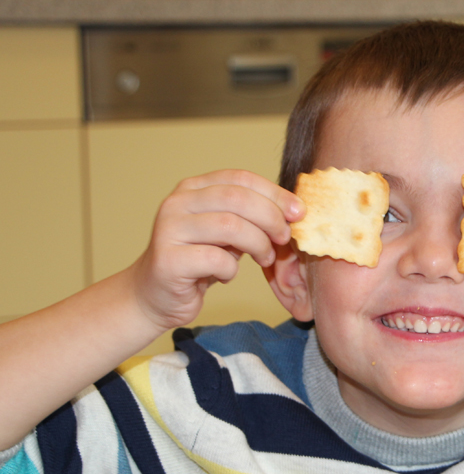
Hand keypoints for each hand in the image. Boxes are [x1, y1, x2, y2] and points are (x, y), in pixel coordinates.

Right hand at [129, 169, 304, 331]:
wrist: (155, 295)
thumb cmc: (198, 262)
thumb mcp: (227, 233)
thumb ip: (251, 217)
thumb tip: (294, 212)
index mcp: (193, 188)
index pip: (240, 178)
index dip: (274, 193)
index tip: (299, 212)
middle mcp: (177, 203)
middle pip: (238, 199)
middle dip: (271, 218)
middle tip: (284, 238)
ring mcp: (169, 230)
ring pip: (230, 226)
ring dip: (258, 245)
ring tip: (264, 259)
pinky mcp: (168, 260)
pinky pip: (216, 260)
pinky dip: (231, 270)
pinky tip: (225, 276)